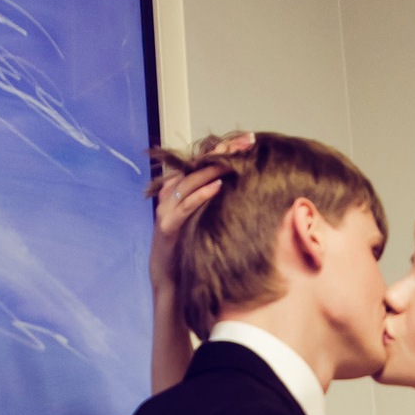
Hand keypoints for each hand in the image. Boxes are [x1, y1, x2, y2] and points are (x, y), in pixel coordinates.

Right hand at [149, 133, 252, 299]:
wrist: (167, 276)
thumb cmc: (186, 245)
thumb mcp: (200, 216)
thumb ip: (211, 199)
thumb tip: (240, 185)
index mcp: (177, 187)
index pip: (201, 161)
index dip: (223, 148)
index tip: (248, 139)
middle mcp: (169, 193)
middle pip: (197, 165)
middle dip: (223, 151)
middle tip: (247, 141)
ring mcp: (166, 208)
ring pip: (190, 181)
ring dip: (214, 168)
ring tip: (235, 157)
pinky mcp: (167, 225)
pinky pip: (185, 206)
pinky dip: (201, 194)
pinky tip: (217, 186)